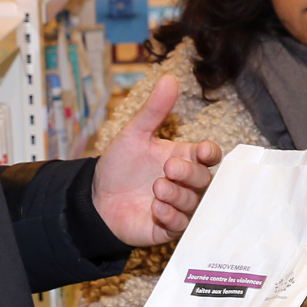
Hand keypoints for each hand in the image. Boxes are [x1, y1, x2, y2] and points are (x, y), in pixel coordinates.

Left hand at [92, 75, 223, 247]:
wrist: (95, 200)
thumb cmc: (119, 166)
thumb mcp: (134, 135)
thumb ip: (154, 111)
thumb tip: (169, 78)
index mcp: (184, 158)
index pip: (210, 157)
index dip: (212, 154)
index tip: (203, 152)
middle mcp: (186, 184)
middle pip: (205, 180)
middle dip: (189, 173)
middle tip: (168, 168)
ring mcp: (179, 206)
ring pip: (195, 203)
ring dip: (178, 195)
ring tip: (157, 188)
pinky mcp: (168, 228)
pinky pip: (181, 226)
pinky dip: (172, 216)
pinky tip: (156, 208)